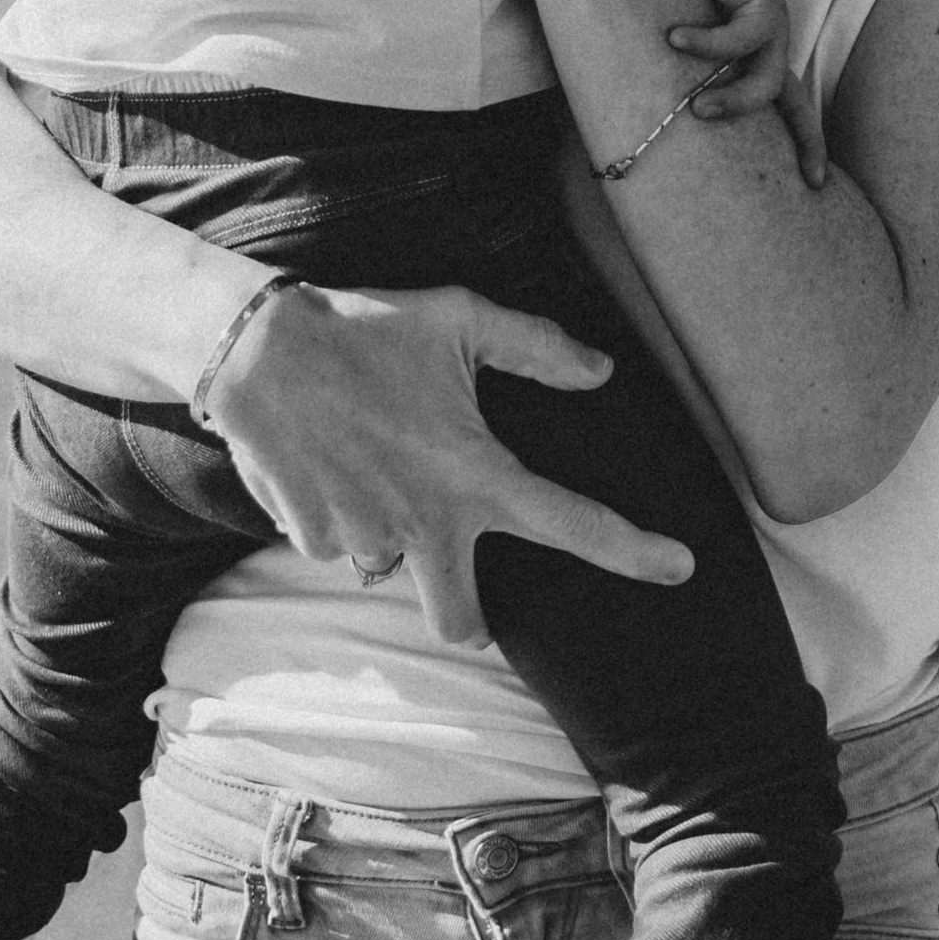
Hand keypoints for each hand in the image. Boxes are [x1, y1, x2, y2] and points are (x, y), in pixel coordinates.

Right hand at [206, 279, 693, 647]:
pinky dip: (341, 517)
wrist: (258, 349)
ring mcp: (367, 537)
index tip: (680, 568)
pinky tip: (330, 466)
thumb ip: (537, 347)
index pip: (574, 524)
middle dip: (470, 620)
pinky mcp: (314, 536)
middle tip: (470, 590)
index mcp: (474, 473)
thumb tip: (600, 371)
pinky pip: (338, 544)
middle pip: (461, 622)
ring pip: (388, 571)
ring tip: (375, 475)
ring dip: (391, 541)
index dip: (635, 551)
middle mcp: (425, 520)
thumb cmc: (368, 328)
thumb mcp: (461, 318)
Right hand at [668, 0, 829, 188]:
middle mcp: (772, 44)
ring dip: (732, 102)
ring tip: (696, 109)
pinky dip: (704, 43)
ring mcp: (772, 25)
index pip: (789, 107)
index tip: (815, 183)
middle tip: (808, 183)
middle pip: (797, 105)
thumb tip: (636, 99)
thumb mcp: (687, 30)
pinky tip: (673, 37)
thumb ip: (677, 64)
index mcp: (759, 53)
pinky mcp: (763, 3)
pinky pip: (737, 38)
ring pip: (765, 84)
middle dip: (807, 143)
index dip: (804, 143)